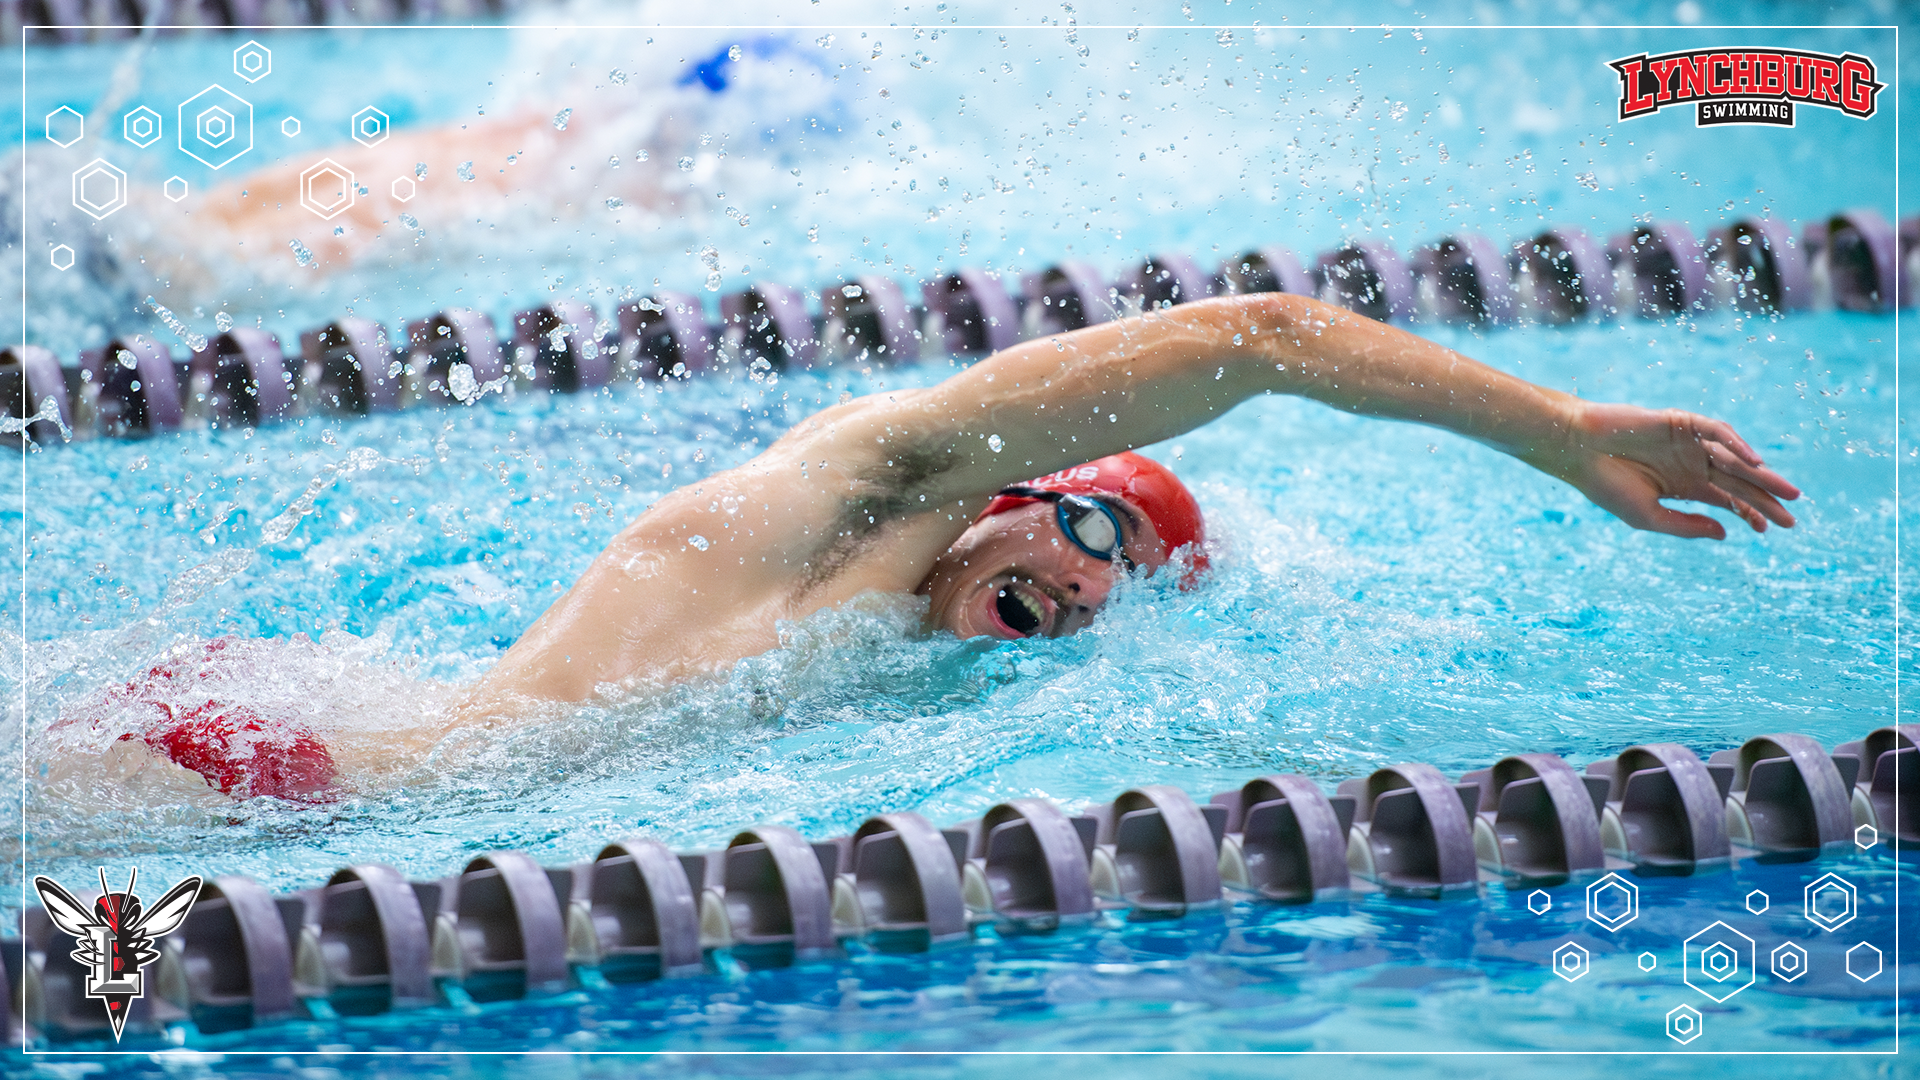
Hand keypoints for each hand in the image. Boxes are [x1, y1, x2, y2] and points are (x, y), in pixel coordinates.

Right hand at [1525, 400, 1800, 538]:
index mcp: (1683, 487)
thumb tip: (1726, 532)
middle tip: (1792, 517)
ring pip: (1734, 459)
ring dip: (1761, 475)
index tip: (1767, 532)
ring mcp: (1688, 443)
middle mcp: (1691, 464)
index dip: (1748, 514)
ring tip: (1786, 492)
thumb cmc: (1605, 486)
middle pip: (1738, 482)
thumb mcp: (1649, 517)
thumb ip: (1687, 526)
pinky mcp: (1681, 422)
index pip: (1725, 501)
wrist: (1577, 451)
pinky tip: (1753, 461)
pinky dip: (1736, 444)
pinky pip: (1716, 431)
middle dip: (1765, 498)